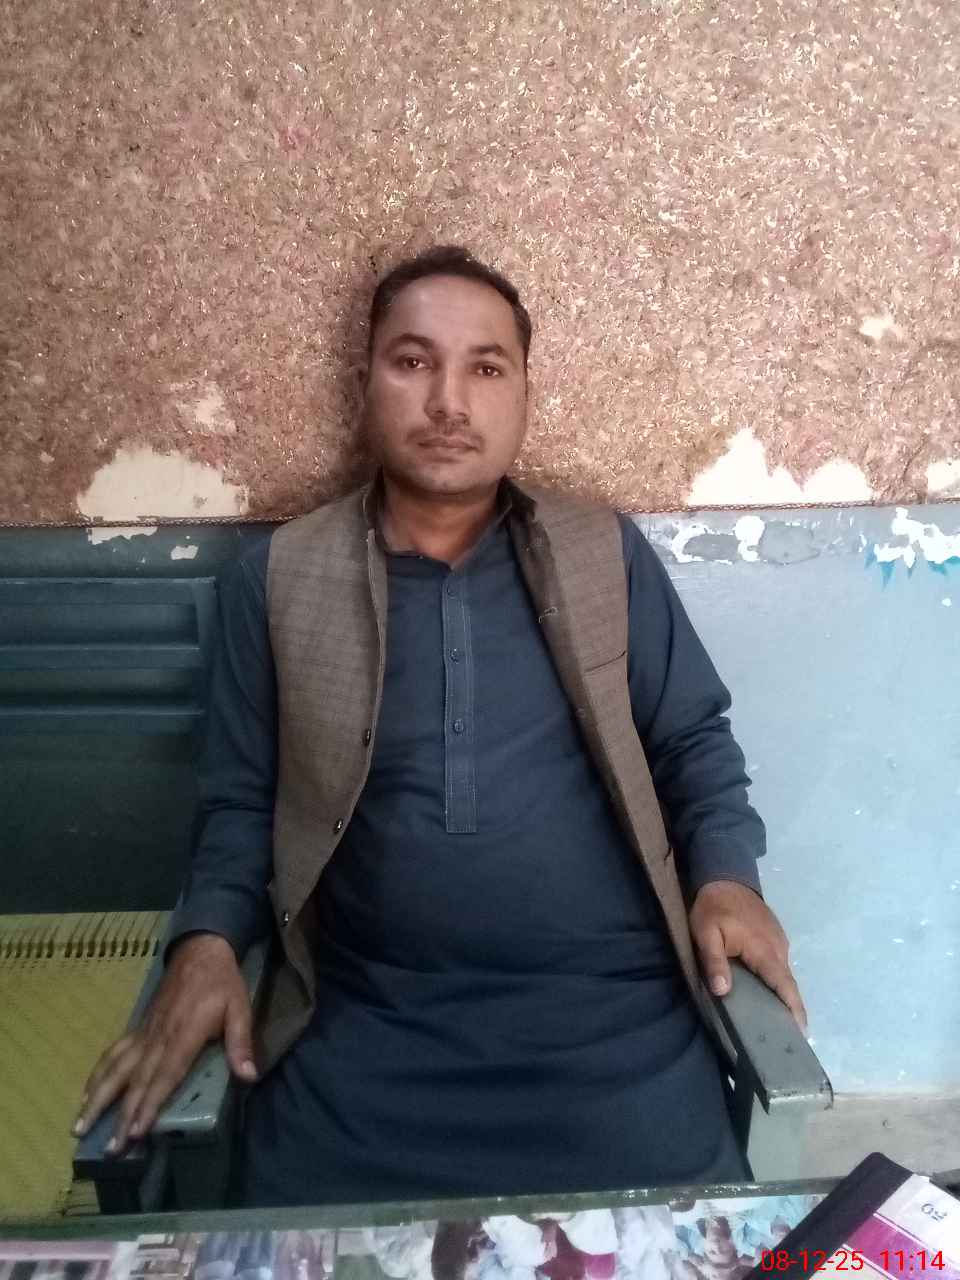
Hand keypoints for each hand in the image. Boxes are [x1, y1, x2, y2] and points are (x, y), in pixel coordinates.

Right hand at [72, 932, 257, 1154]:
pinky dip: (98, 1074)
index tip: (134, 1132)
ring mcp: (145, 1033)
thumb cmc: (222, 983)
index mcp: (184, 1034)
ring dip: (98, 1098)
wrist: (200, 951)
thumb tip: (249, 1076)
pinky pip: (114, 1053)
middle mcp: (159, 1037)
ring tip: (80, 1126)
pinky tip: (86, 1095)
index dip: (149, 1104)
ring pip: (117, 1069)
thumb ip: (241, 1042)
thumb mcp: (240, 1008)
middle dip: (121, 1116)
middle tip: (110, 1148)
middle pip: (136, 1081)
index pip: (164, 1075)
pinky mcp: (139, 1028)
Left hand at [689, 879, 807, 1032]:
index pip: (784, 986)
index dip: (794, 1010)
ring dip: (784, 996)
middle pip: (788, 985)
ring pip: (784, 975)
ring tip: (777, 1023)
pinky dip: (777, 981)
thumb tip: (723, 991)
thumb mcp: (706, 933)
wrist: (725, 876)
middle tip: (787, 1038)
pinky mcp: (775, 937)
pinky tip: (768, 994)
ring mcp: (779, 941)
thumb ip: (714, 961)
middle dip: (791, 1010)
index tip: (801, 1034)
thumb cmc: (714, 907)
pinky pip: (779, 964)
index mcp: (765, 950)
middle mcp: (779, 948)